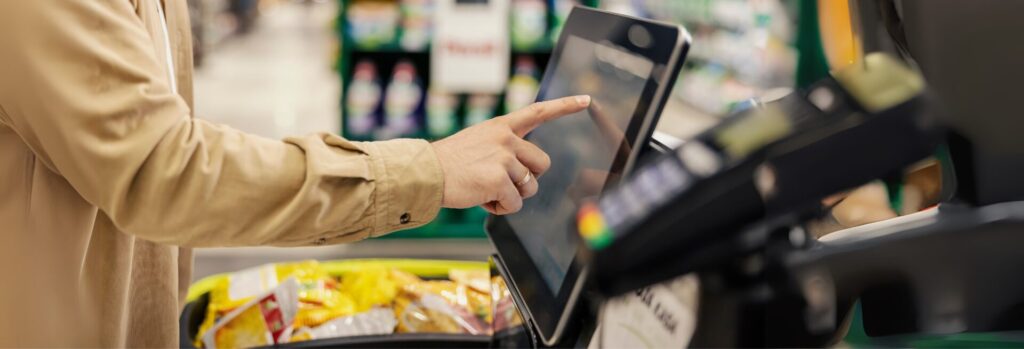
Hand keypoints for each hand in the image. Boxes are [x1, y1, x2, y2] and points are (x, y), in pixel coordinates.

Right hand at [431, 95, 591, 214]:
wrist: (425, 173)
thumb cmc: (448, 163)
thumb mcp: (477, 142)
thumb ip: (502, 148)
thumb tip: (523, 174)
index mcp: (501, 127)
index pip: (538, 112)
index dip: (565, 106)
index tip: (586, 100)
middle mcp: (506, 138)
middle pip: (542, 164)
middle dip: (529, 179)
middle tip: (503, 183)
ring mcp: (504, 158)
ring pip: (530, 187)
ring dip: (513, 195)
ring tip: (486, 190)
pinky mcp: (500, 180)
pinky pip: (515, 204)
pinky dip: (500, 208)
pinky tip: (482, 199)